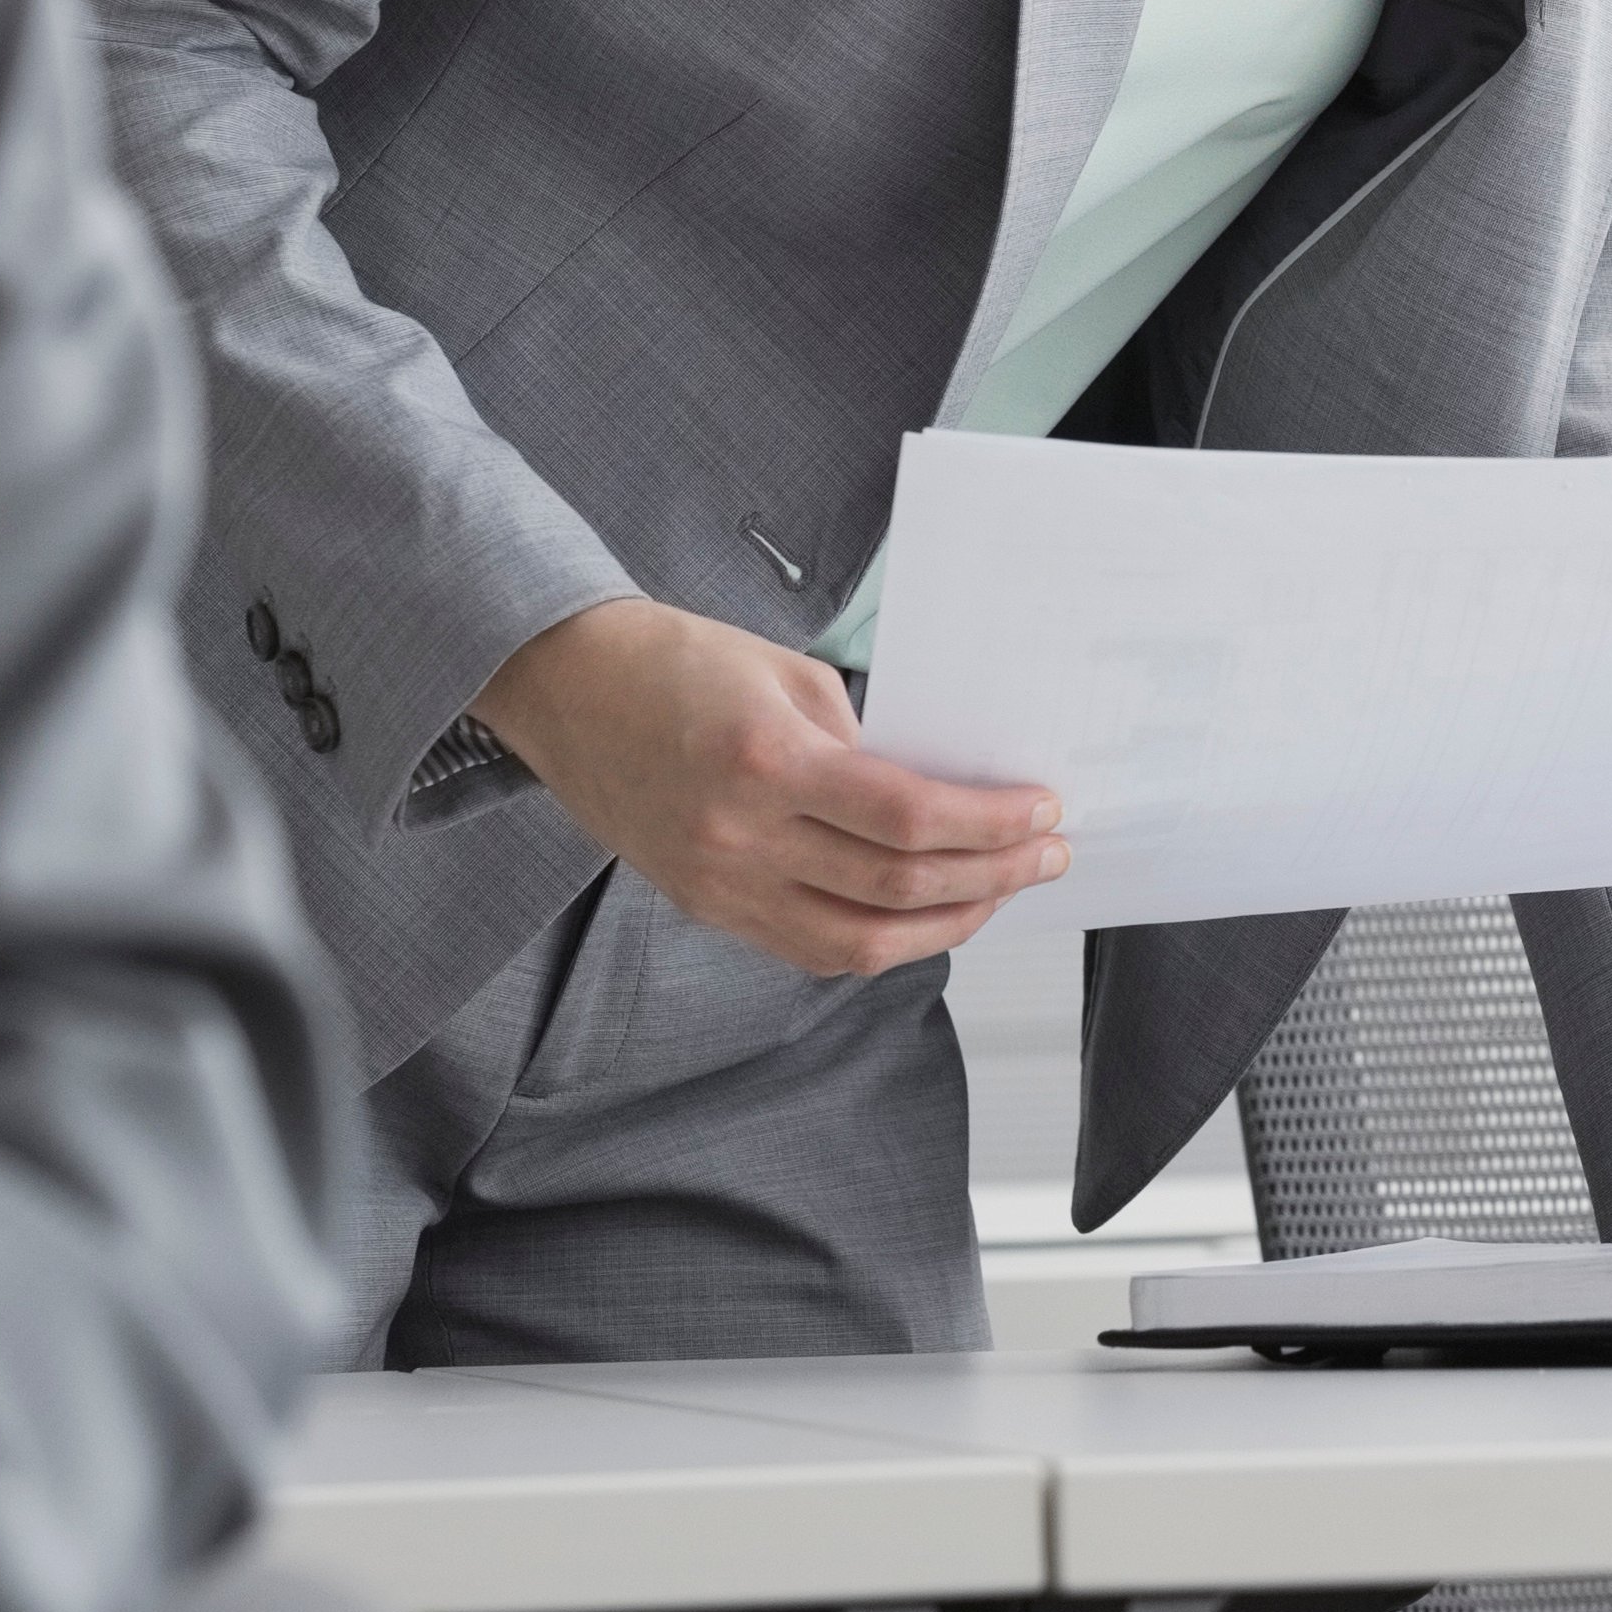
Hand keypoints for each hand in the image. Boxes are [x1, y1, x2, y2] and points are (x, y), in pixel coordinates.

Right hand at [474, 596, 1067, 976]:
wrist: (566, 689)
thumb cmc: (676, 662)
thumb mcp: (787, 675)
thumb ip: (862, 742)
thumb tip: (939, 797)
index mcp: (767, 760)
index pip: (908, 818)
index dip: (990, 824)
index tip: (1042, 812)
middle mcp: (741, 836)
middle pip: (896, 886)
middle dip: (992, 875)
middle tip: (1045, 854)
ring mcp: (720, 883)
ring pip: (861, 942)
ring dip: (948, 924)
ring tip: (999, 892)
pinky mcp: (706, 907)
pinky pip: (811, 949)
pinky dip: (881, 940)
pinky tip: (925, 916)